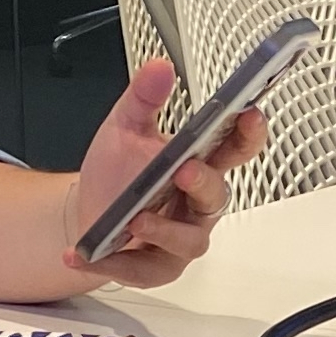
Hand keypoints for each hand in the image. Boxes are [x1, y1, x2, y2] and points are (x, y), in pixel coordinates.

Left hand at [62, 56, 263, 288]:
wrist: (87, 219)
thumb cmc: (116, 177)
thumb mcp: (124, 128)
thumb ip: (142, 98)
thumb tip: (158, 68)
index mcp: (199, 164)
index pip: (236, 147)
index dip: (249, 132)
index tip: (248, 113)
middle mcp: (197, 203)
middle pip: (217, 195)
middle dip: (204, 183)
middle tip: (185, 171)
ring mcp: (182, 237)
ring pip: (190, 240)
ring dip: (164, 230)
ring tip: (136, 220)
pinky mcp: (159, 267)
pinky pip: (146, 269)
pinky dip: (116, 262)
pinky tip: (88, 252)